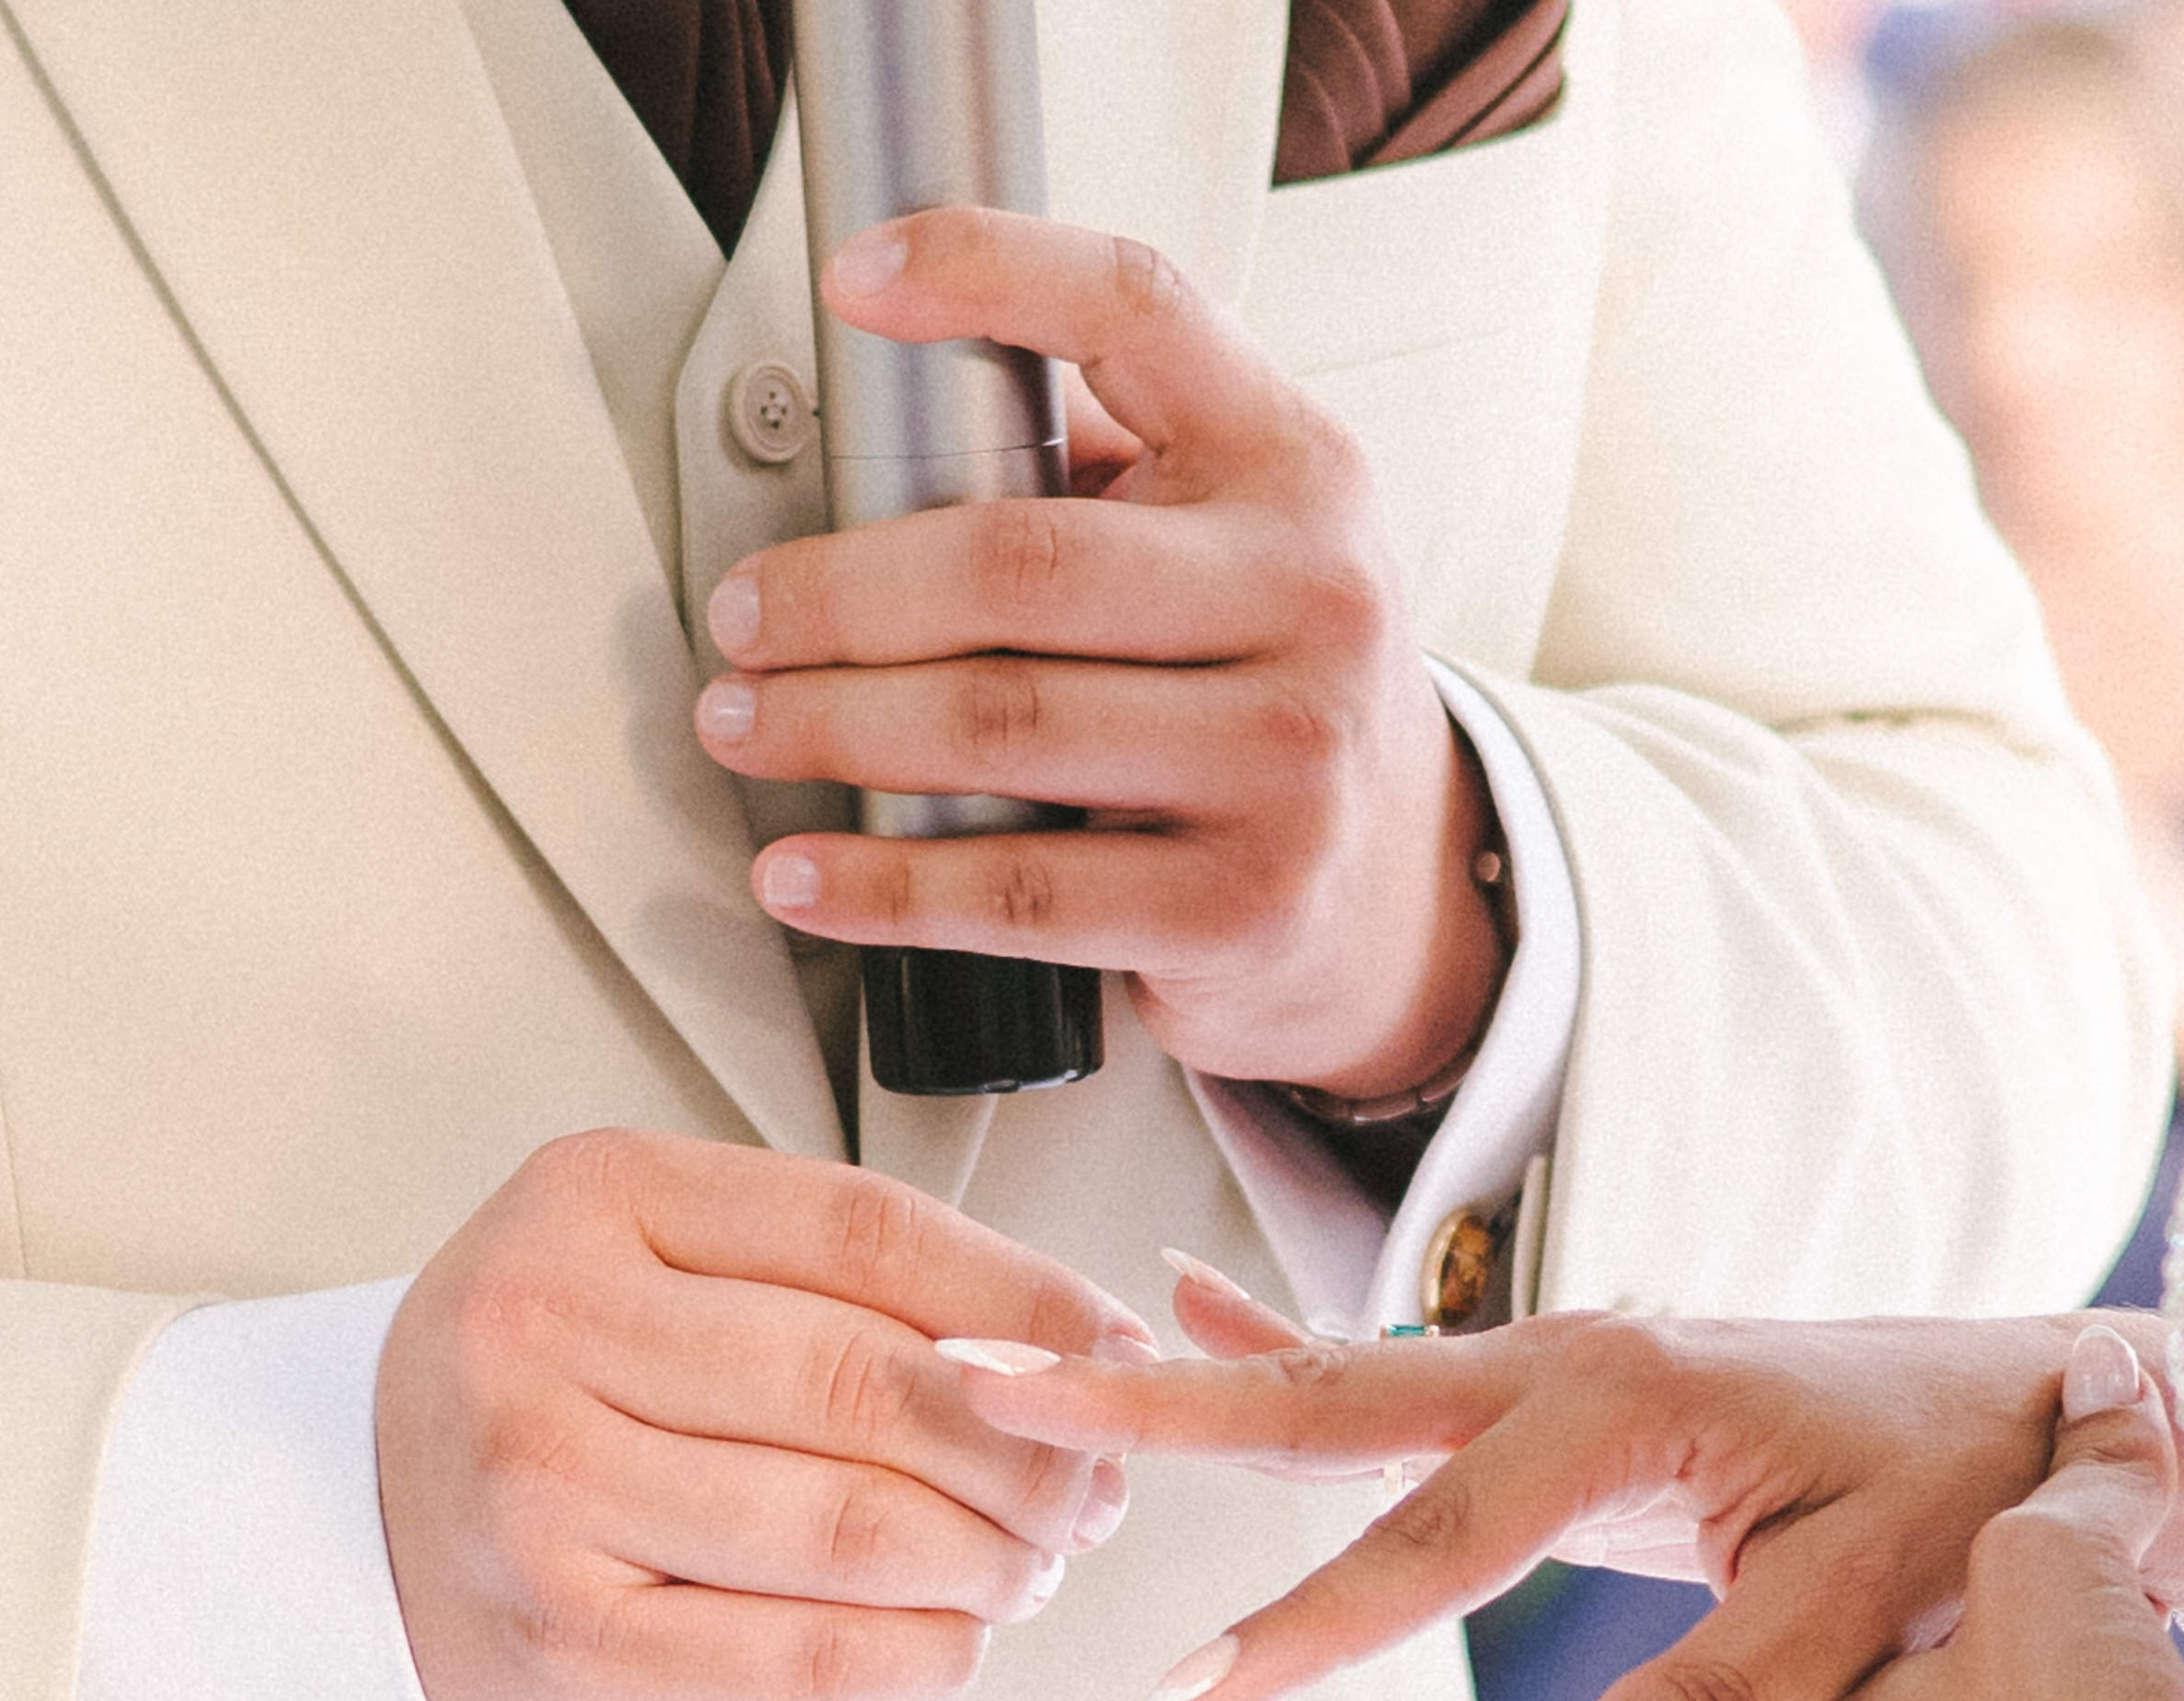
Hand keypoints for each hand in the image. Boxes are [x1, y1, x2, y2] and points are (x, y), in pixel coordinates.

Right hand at [375, 1129, 1150, 1700]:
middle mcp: (545, 1323)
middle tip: (1089, 1496)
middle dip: (1027, 1455)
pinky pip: (805, 1658)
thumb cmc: (560, 1420)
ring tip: (1023, 1570)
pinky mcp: (564, 1638)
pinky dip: (920, 1656)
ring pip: (855, 1526)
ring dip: (988, 1563)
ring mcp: (541, 1487)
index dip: (1026, 1299)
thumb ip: (836, 1292)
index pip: (867, 1232)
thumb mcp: (660, 1286)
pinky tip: (954, 1640)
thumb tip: (1074, 1350)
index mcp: (592, 1198)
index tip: (1111, 1353)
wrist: (375, 1578)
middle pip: (874, 1385)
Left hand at [693, 208, 1505, 1098]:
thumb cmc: (1265, 695)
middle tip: (743, 617)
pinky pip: (1017, 890)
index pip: (1138, 310)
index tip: (853, 278)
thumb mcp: (1236, 545)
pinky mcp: (1240, 905)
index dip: (986, 270)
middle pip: (1016, 561)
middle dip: (836, 594)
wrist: (1398, 893)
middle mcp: (1313, 599)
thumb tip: (886, 431)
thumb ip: (1107, 472)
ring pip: (999, 726)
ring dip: (831, 729)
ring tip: (743, 726)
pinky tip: (803, 873)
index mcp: (1294, 466)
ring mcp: (1287, 761)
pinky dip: (884, 884)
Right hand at [948, 1269, 2097, 1700]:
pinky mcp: (1541, 1386)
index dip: (1309, 1625)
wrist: (2012, 1400)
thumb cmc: (1953, 1493)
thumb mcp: (1877, 1605)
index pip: (1431, 1541)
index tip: (1194, 1687)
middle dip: (1151, 1402)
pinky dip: (1275, 1341)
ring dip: (1182, 1370)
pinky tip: (1187, 1313)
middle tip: (999, 1382)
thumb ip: (1742, 1695)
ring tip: (1033, 1352)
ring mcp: (1539, 1362)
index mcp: (1621, 1411)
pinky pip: (1378, 1366)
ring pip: (1329, 1373)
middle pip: (1320, 1399)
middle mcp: (1556, 1362)